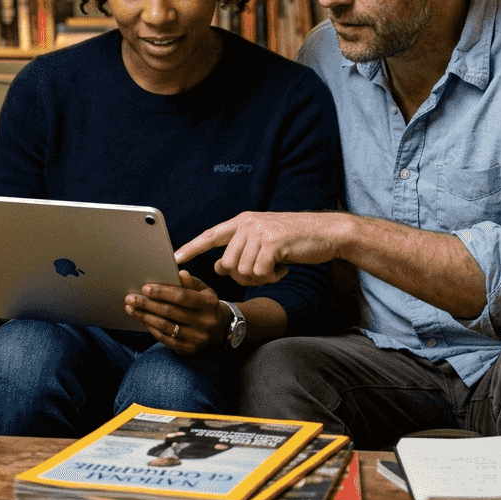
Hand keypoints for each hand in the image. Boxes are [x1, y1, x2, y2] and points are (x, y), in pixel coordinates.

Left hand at [125, 271, 222, 354]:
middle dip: (147, 304)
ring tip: (131, 308)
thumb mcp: (202, 289)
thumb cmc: (204, 303)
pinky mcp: (189, 349)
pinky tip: (142, 319)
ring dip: (145, 316)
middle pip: (170, 312)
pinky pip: (165, 338)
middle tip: (130, 298)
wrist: (218, 328)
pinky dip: (151, 328)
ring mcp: (197, 338)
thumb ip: (190, 282)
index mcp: (210, 303)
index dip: (162, 292)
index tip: (145, 288)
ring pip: (165, 326)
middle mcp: (206, 322)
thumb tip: (179, 273)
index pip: (182, 297)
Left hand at [174, 211, 342, 285]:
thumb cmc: (295, 240)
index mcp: (242, 221)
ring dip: (259, 278)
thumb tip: (217, 266)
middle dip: (242, 277)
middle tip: (263, 273)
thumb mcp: (263, 241)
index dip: (192, 247)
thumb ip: (240, 250)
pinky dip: (272, 277)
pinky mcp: (273, 244)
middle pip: (227, 264)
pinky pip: (260, 273)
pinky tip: (283, 268)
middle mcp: (248, 224)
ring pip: (243, 271)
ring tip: (275, 267)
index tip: (174, 258)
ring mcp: (260, 233)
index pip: (211, 235)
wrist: (326, 233)